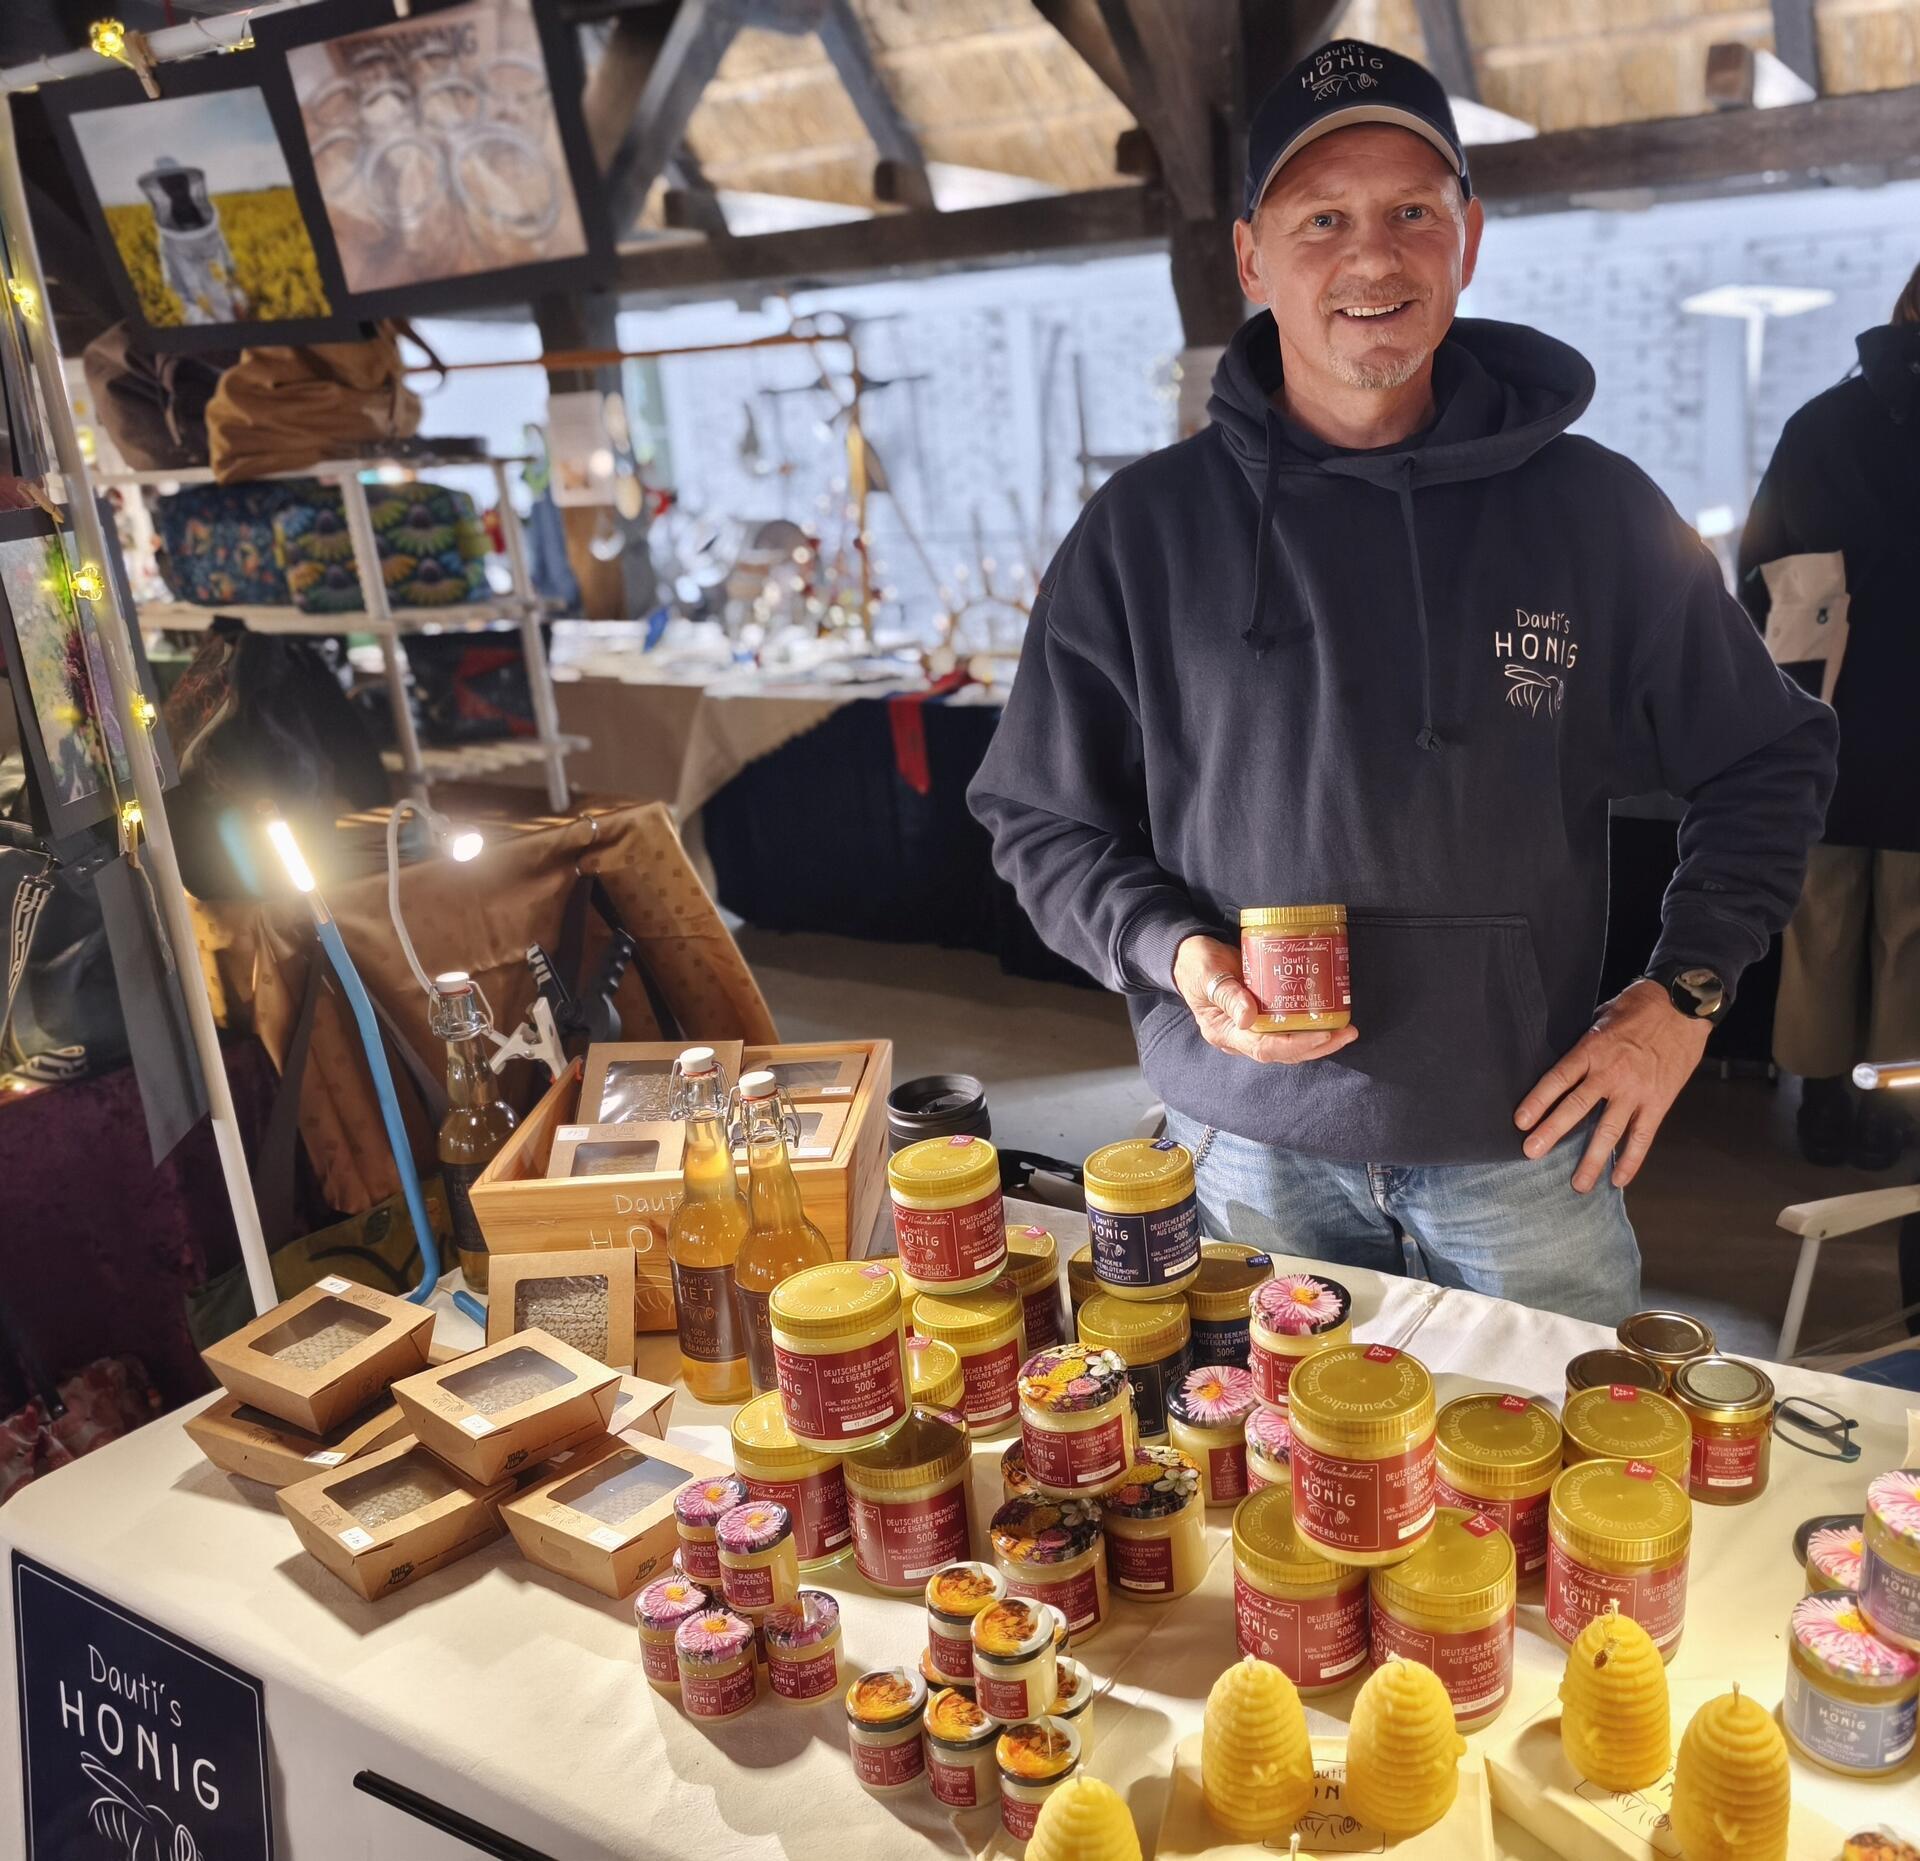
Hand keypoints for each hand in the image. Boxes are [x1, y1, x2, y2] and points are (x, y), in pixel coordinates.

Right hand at [1172, 935, 1359, 1065]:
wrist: (1188, 956)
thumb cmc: (1195, 963)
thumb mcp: (1206, 973)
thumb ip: (1226, 993)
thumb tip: (1249, 1018)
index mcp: (1223, 1031)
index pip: (1264, 1048)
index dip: (1296, 1044)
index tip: (1323, 1034)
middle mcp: (1239, 1037)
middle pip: (1283, 1052)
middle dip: (1317, 1046)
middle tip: (1346, 1032)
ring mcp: (1250, 1029)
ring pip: (1289, 1045)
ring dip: (1319, 1040)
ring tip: (1346, 1030)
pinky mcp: (1259, 1018)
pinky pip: (1287, 1030)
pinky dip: (1309, 1027)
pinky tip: (1329, 1019)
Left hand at [1514, 979, 1709, 1192]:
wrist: (1683, 1006)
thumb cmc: (1638, 1007)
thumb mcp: (1601, 1016)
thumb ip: (1582, 1042)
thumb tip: (1561, 1061)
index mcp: (1593, 1049)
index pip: (1558, 1079)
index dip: (1538, 1101)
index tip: (1520, 1121)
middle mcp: (1612, 1074)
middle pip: (1577, 1107)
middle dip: (1552, 1132)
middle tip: (1532, 1153)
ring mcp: (1636, 1091)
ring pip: (1609, 1131)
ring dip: (1592, 1159)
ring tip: (1578, 1184)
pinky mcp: (1659, 1102)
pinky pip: (1643, 1137)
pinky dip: (1631, 1160)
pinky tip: (1619, 1179)